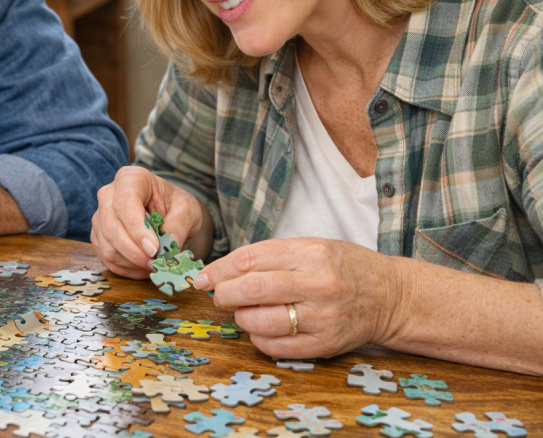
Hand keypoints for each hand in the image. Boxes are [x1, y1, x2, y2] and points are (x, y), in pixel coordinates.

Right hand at [91, 166, 205, 279]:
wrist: (168, 213)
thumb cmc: (175, 205)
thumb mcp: (187, 209)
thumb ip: (179, 224)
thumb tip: (170, 245)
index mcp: (131, 178)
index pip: (124, 203)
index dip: (137, 229)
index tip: (154, 249)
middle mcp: (109, 194)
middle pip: (110, 227)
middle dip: (134, 251)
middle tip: (156, 263)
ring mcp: (100, 215)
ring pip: (106, 245)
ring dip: (130, 262)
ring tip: (153, 266)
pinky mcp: (99, 235)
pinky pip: (106, 257)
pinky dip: (125, 268)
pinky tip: (142, 268)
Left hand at [195, 238, 405, 357]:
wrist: (391, 296)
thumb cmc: (345, 267)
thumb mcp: (312, 246)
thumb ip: (271, 256)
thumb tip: (223, 270)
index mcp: (310, 253)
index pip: (250, 259)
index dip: (219, 269)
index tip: (203, 277)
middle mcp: (317, 284)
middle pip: (252, 290)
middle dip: (224, 294)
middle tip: (218, 296)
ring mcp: (322, 316)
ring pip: (261, 321)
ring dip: (240, 318)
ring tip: (242, 312)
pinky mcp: (325, 344)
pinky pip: (277, 346)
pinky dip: (258, 339)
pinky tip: (260, 329)